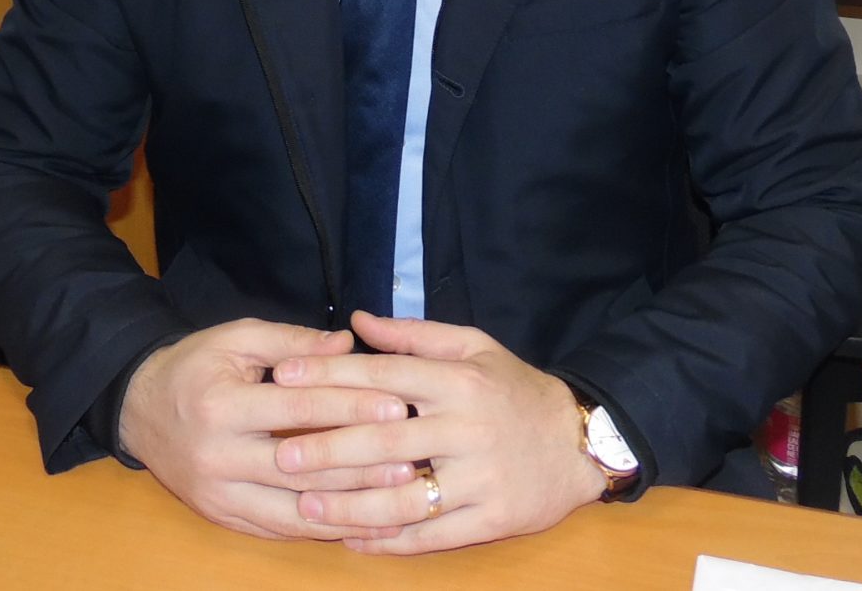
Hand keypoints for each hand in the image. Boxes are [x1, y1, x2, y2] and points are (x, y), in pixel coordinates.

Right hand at [117, 318, 423, 541]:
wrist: (137, 410)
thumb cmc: (193, 367)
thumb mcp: (236, 338)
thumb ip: (292, 342)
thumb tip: (348, 344)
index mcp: (222, 405)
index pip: (298, 409)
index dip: (350, 406)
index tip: (398, 404)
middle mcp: (218, 457)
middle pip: (302, 467)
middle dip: (362, 465)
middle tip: (414, 460)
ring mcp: (220, 495)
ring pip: (296, 509)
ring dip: (352, 507)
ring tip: (399, 499)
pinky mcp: (224, 518)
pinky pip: (282, 529)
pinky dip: (324, 526)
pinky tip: (361, 522)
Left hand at [268, 310, 606, 552]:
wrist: (581, 441)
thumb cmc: (516, 390)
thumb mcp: (474, 347)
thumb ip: (414, 336)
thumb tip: (357, 321)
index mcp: (458, 380)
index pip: (382, 376)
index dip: (328, 377)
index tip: (282, 379)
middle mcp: (466, 426)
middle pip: (384, 440)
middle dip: (327, 449)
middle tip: (280, 456)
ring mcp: (480, 476)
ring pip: (404, 495)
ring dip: (350, 505)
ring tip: (305, 508)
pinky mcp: (493, 517)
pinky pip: (433, 534)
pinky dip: (390, 541)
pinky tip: (354, 540)